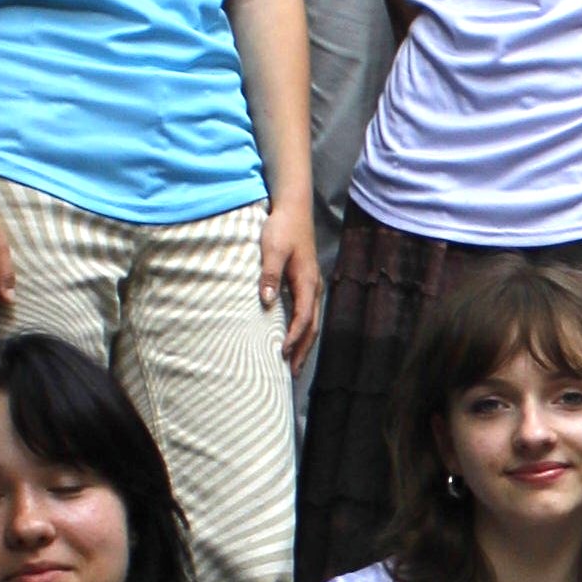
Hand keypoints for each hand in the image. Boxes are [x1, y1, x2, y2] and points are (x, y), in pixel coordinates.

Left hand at [262, 202, 321, 368]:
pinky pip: (308, 313)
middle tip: (292, 372)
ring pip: (312, 321)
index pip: (304, 318)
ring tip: (293, 362)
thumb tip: (267, 301)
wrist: (293, 208)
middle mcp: (314, 287)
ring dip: (304, 343)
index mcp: (307, 282)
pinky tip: (293, 337)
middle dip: (302, 350)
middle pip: (312, 326)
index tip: (282, 353)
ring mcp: (312, 285)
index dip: (294, 337)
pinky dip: (302, 330)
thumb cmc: (282, 228)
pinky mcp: (306, 282)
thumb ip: (270, 274)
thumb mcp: (272, 249)